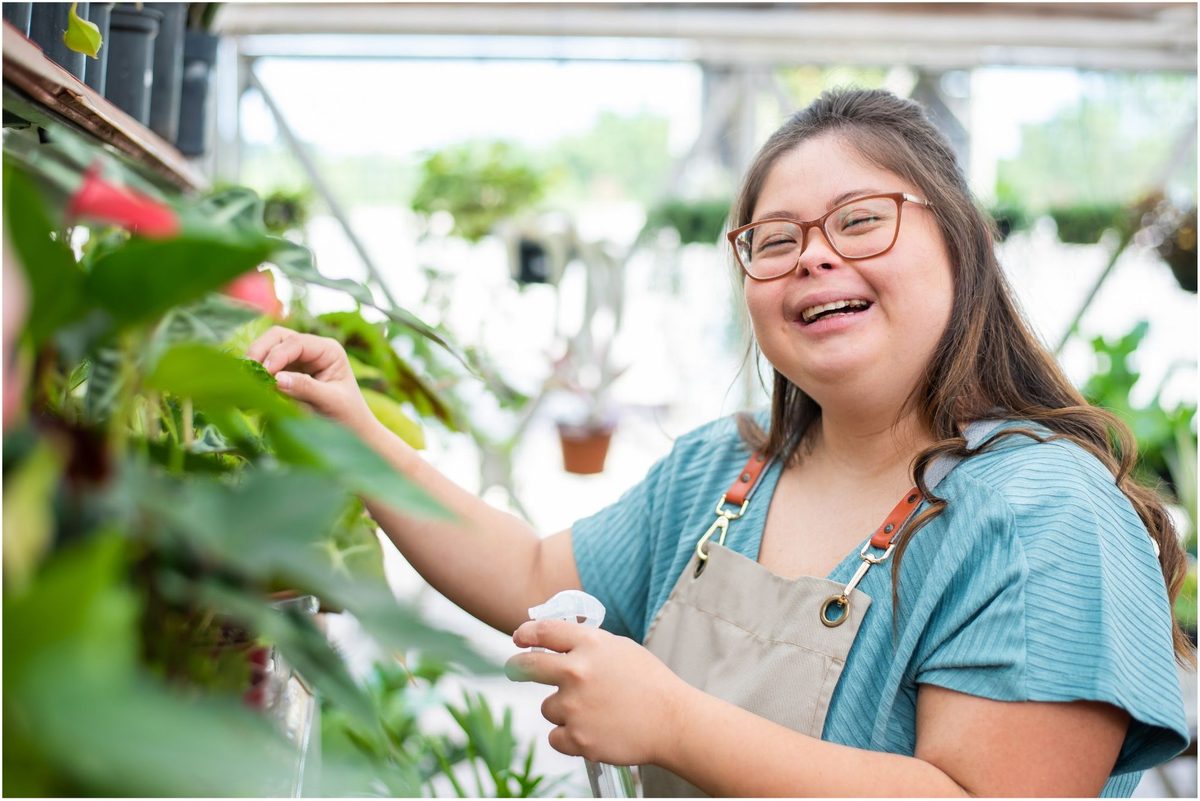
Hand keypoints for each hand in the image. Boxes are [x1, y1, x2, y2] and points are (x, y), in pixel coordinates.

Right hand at [246, 326, 375, 435]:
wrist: (352, 430)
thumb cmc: (347, 415)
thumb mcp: (330, 401)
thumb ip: (305, 388)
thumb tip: (276, 379)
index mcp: (329, 350)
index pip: (297, 342)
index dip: (277, 355)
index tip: (265, 374)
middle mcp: (312, 349)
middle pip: (278, 337)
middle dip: (261, 351)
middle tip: (248, 372)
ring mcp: (298, 359)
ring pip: (268, 348)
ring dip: (255, 360)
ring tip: (246, 379)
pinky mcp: (287, 372)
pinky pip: (266, 365)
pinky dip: (256, 372)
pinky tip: (250, 385)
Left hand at [505, 619, 690, 765]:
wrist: (673, 722)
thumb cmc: (650, 684)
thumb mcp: (620, 649)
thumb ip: (587, 644)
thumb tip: (555, 644)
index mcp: (590, 644)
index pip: (543, 631)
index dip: (526, 634)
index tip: (519, 639)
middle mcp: (577, 672)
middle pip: (528, 667)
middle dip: (517, 668)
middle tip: (515, 669)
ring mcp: (575, 706)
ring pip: (548, 707)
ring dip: (563, 710)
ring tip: (595, 712)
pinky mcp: (577, 738)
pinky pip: (555, 736)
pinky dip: (569, 736)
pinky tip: (594, 731)